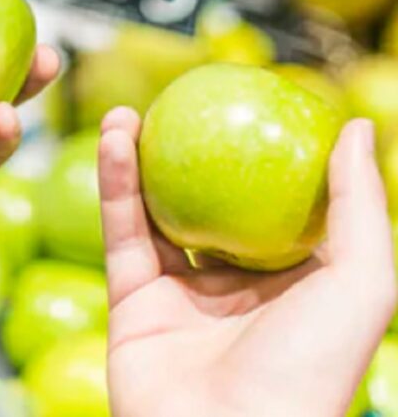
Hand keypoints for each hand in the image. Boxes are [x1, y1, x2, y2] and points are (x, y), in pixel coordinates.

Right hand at [99, 108, 396, 416]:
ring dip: (139, 159)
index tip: (245, 104)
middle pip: (207, 201)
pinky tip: (116, 139)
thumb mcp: (362, 284)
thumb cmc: (309, 372)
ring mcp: (180, 294)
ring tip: (128, 112)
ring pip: (154, 211)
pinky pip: (122, 231)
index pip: (275, 205)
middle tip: (176, 104)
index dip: (259, 154)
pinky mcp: (131, 302)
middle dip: (188, 152)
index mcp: (293, 283)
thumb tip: (357, 126)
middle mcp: (235, 286)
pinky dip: (114, 183)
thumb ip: (360, 206)